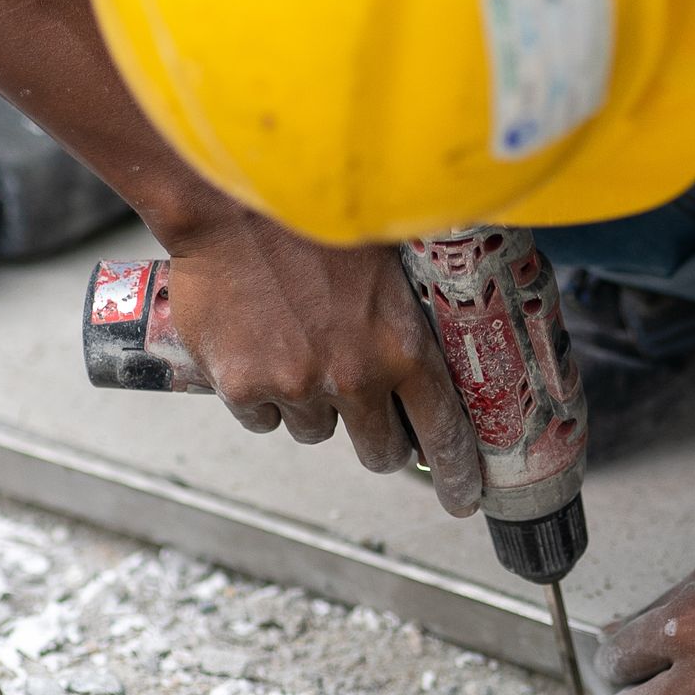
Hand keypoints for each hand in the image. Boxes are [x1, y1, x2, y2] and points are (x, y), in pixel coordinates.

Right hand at [165, 213, 481, 514]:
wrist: (231, 198)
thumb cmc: (314, 215)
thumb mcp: (386, 258)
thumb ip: (403, 313)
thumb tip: (424, 348)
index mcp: (403, 345)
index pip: (443, 428)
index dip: (457, 470)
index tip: (463, 495)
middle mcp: (354, 377)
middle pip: (378, 449)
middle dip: (377, 438)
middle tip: (362, 407)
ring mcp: (296, 386)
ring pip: (314, 430)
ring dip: (312, 404)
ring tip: (297, 347)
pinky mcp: (243, 387)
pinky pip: (261, 418)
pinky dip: (261, 396)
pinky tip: (257, 350)